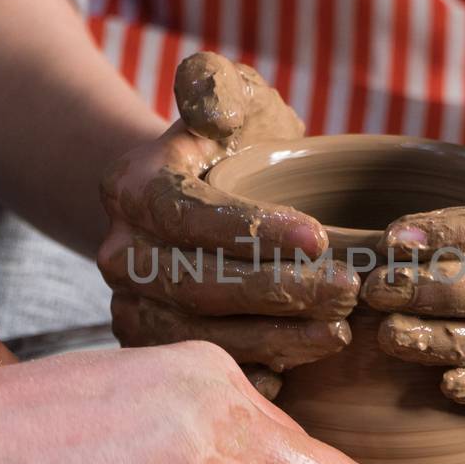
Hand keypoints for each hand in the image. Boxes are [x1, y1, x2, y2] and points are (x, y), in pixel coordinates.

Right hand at [98, 52, 359, 395]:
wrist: (195, 201)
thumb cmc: (227, 146)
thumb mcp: (230, 102)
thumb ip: (219, 87)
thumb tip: (206, 94)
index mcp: (131, 188)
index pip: (191, 216)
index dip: (255, 231)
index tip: (320, 239)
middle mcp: (118, 254)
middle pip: (196, 284)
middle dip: (277, 292)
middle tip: (346, 292)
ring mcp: (129, 307)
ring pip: (197, 336)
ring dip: (271, 339)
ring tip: (336, 331)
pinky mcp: (151, 350)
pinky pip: (197, 372)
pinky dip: (246, 377)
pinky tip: (295, 372)